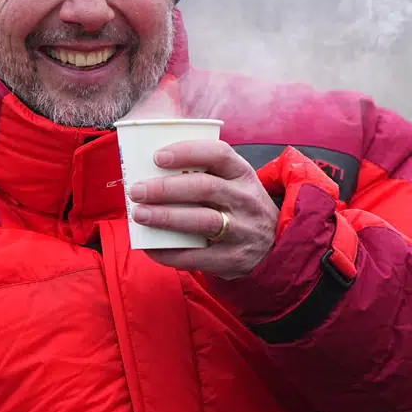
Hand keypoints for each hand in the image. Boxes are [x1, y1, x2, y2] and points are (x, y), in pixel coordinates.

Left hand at [127, 140, 277, 278]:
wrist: (273, 246)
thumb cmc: (239, 207)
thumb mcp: (234, 183)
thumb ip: (203, 172)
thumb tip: (150, 169)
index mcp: (242, 174)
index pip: (218, 154)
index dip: (187, 152)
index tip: (157, 157)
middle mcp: (245, 200)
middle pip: (204, 188)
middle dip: (165, 188)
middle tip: (137, 190)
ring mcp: (241, 231)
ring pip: (201, 221)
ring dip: (165, 217)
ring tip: (139, 214)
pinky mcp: (232, 259)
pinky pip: (195, 257)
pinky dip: (168, 252)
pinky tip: (149, 246)